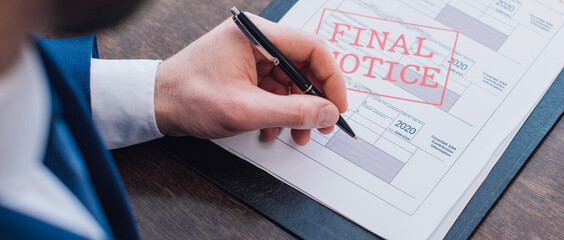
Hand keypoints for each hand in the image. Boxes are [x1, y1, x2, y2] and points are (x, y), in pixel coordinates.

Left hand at [153, 13, 346, 144]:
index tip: (336, 105)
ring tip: (297, 134)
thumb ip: (293, 112)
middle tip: (321, 125)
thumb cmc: (188, 98)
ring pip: (292, 81)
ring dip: (298, 110)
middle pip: (304, 65)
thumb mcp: (246, 110)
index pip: (312, 48)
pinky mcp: (246, 71)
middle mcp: (257, 40)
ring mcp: (251, 55)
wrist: (154, 105)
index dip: (331, 79)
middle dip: (314, 99)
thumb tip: (326, 113)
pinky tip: (275, 129)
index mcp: (257, 35)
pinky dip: (281, 110)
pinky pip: (276, 89)